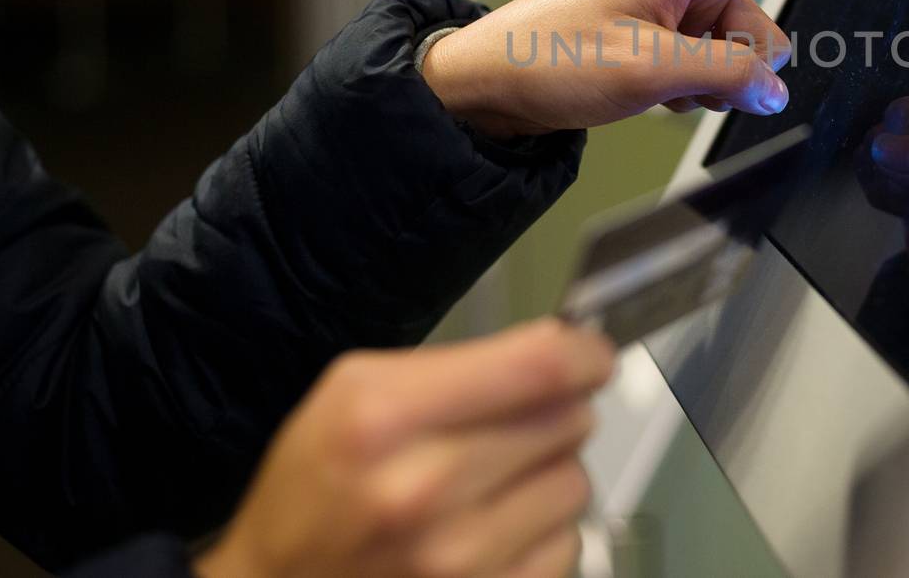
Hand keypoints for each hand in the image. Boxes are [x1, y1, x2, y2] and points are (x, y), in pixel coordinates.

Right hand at [194, 319, 614, 577]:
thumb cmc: (318, 485)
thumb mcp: (353, 390)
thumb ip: (454, 364)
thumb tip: (562, 352)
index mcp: (386, 417)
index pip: (539, 367)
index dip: (583, 355)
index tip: (590, 356)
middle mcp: (426, 488)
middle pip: (567, 421)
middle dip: (554, 413)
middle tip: (512, 426)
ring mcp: (459, 559)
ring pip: (574, 484)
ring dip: (548, 476)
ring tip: (495, 484)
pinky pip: (566, 547)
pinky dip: (542, 534)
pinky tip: (494, 530)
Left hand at [422, 0, 908, 137]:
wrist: (488, 81)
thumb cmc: (548, 55)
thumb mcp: (647, 72)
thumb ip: (726, 78)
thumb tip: (777, 91)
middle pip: (771, 26)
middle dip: (745, 69)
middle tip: (681, 84)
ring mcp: (681, 10)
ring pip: (746, 59)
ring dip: (714, 87)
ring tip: (652, 87)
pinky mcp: (668, 39)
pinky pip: (716, 72)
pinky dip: (694, 93)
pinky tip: (646, 94)